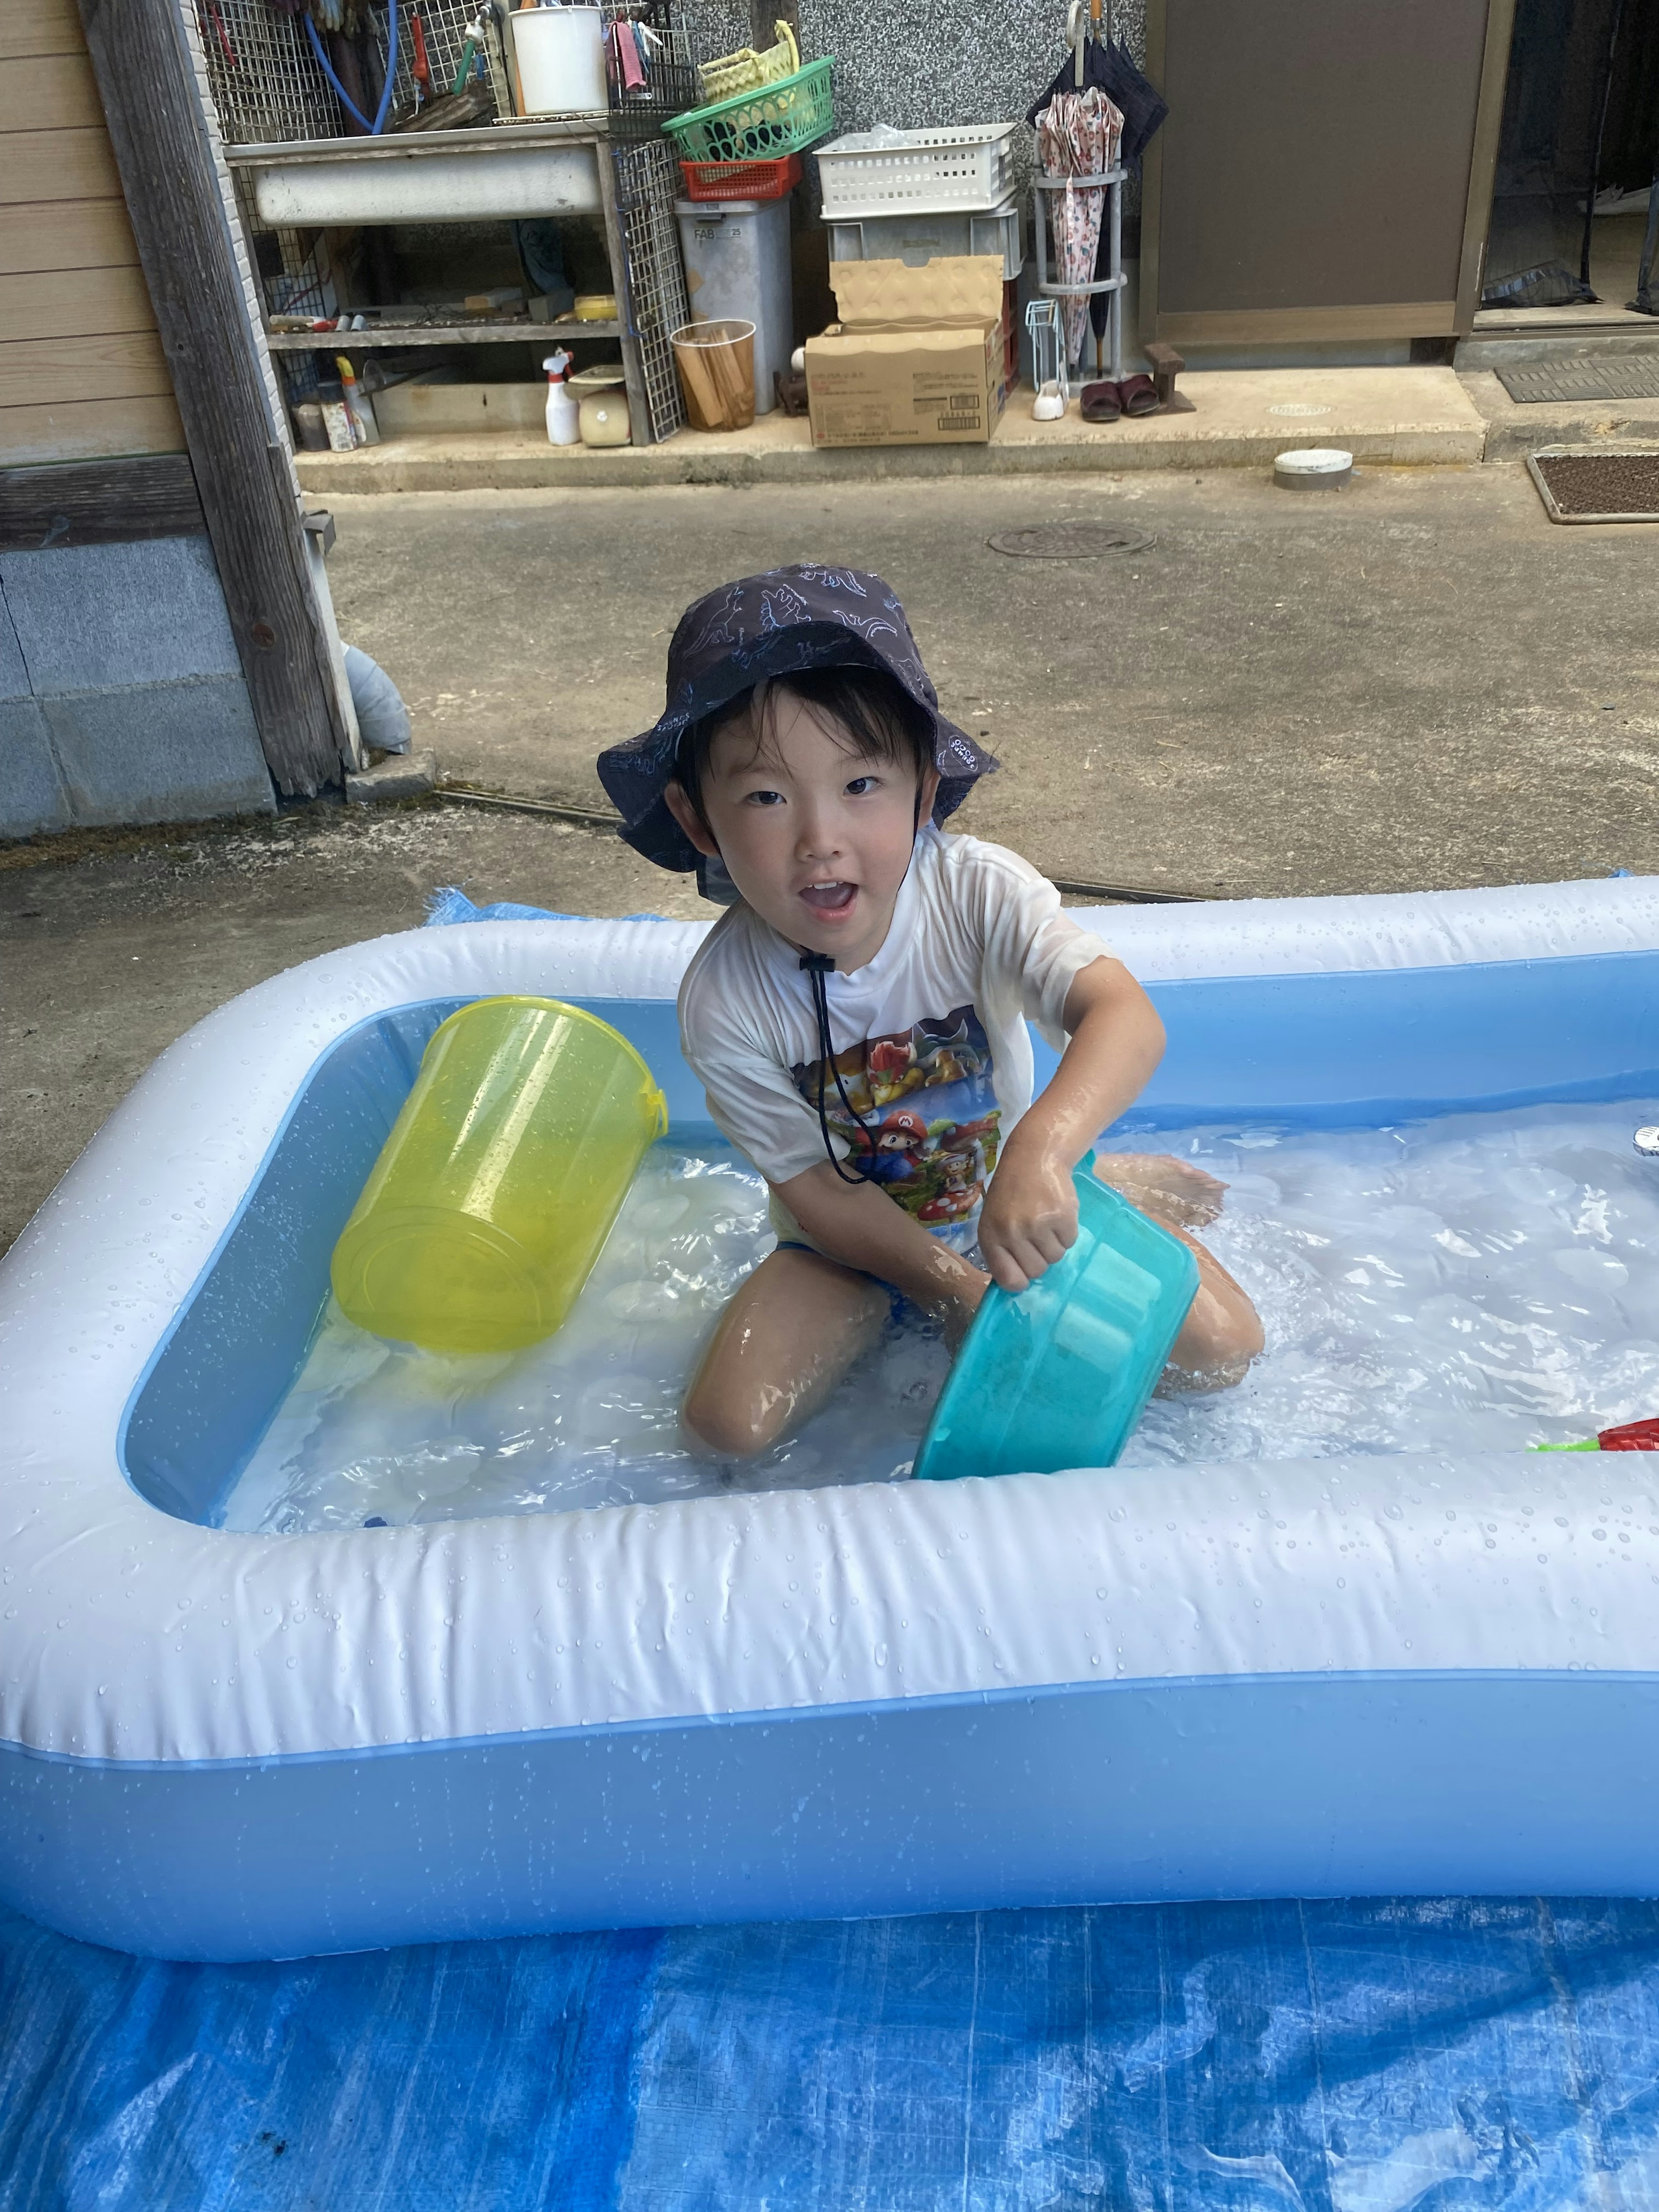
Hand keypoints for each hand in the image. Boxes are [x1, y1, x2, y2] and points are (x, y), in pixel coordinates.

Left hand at [977, 1148, 1078, 1294]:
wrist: (1034, 1157)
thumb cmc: (1011, 1193)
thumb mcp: (994, 1220)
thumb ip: (1002, 1250)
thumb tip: (1017, 1283)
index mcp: (991, 1236)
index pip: (1009, 1279)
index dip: (1020, 1280)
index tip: (1025, 1272)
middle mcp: (1011, 1232)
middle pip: (1037, 1271)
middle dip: (1040, 1258)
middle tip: (1036, 1236)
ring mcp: (1037, 1225)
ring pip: (1056, 1258)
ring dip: (1054, 1244)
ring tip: (1045, 1221)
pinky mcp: (1062, 1217)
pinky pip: (1070, 1242)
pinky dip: (1067, 1232)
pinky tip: (1056, 1214)